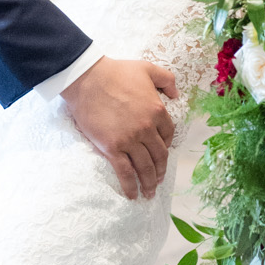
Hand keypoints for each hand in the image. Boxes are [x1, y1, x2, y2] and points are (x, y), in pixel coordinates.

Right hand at [62, 56, 177, 200]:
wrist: (88, 79)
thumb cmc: (116, 72)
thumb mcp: (147, 68)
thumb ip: (166, 79)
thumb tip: (176, 93)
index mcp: (157, 111)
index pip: (168, 135)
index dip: (167, 145)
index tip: (163, 152)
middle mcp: (147, 129)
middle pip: (159, 155)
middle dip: (161, 170)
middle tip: (159, 180)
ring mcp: (130, 140)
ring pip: (145, 167)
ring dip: (149, 183)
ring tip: (149, 193)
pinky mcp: (113, 148)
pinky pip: (125, 172)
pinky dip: (130, 186)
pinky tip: (132, 195)